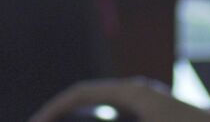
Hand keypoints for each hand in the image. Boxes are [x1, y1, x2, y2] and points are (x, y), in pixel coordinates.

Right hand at [28, 78, 209, 121]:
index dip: (53, 109)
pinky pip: (119, 119)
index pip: (79, 93)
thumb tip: (73, 105)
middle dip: (64, 117)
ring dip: (85, 120)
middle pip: (89, 102)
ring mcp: (149, 105)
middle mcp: (139, 93)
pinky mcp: (156, 117)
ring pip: (105, 113)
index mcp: (132, 92)